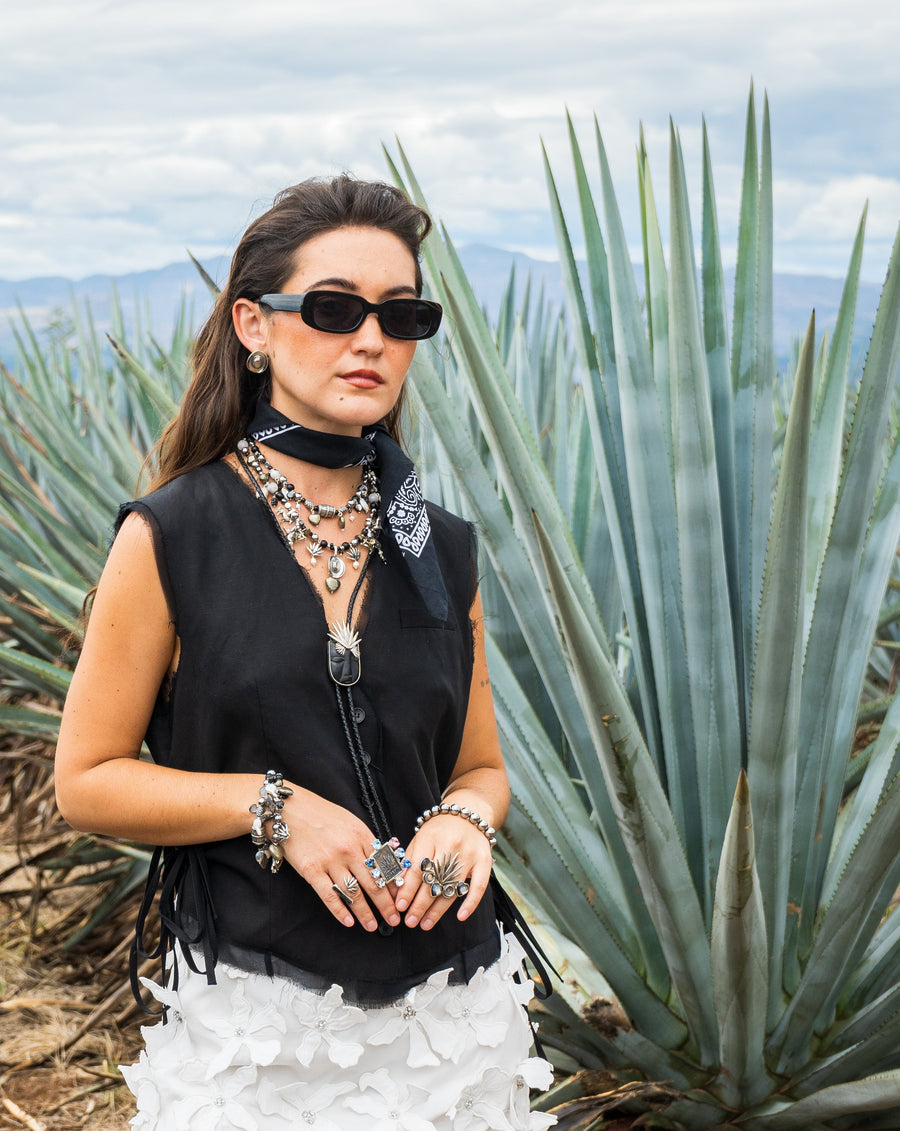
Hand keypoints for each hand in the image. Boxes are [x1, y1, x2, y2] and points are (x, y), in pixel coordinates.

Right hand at [281, 788, 400, 932]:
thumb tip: (382, 862)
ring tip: (373, 926)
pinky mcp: (311, 871)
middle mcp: (349, 849)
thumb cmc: (320, 814)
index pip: (384, 866)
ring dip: (365, 913)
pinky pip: (329, 896)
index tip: (400, 898)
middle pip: (373, 883)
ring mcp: (330, 861)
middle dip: (385, 905)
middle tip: (394, 919)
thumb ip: (365, 841)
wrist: (289, 810)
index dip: (394, 885)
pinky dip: (340, 911)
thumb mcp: (350, 821)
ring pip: (354, 893)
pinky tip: (348, 922)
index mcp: (361, 835)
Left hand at [396, 815, 492, 929]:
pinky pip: (479, 886)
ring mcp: (469, 854)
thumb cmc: (439, 830)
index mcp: (431, 838)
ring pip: (452, 887)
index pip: (417, 869)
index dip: (408, 890)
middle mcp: (451, 845)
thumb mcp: (420, 839)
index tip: (400, 907)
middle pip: (433, 881)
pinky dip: (471, 903)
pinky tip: (460, 917)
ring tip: (425, 924)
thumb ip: (409, 862)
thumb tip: (397, 890)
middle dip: (420, 905)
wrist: (468, 812)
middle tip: (410, 921)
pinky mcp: (484, 861)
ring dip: (438, 910)